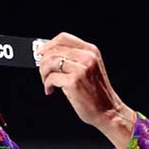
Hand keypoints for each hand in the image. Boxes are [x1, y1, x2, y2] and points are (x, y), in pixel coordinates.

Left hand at [38, 33, 136, 148]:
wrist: (108, 111)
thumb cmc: (97, 93)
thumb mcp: (90, 68)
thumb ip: (74, 59)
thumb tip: (48, 54)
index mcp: (91, 51)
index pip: (63, 38)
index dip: (48, 45)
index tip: (40, 52)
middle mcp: (87, 57)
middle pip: (54, 50)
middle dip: (43, 62)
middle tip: (43, 73)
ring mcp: (81, 69)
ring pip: (50, 62)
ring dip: (43, 73)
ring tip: (47, 82)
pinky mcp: (74, 82)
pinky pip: (51, 78)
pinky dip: (46, 84)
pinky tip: (50, 90)